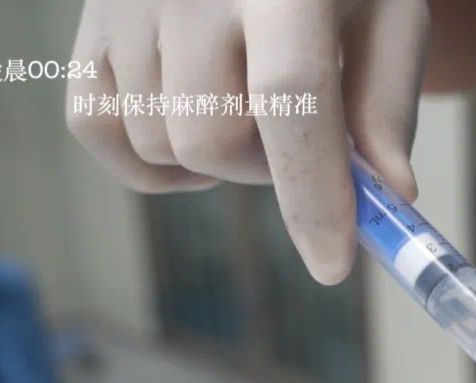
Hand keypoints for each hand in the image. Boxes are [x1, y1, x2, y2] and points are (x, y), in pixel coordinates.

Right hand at [65, 0, 428, 283]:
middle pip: (215, 139)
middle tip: (300, 135)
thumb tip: (388, 196)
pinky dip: (150, 157)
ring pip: (160, 146)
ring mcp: (125, 2)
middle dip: (268, 168)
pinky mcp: (87, 23)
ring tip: (249, 105)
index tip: (333, 264)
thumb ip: (387, 104)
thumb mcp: (388, 17)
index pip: (290, 99)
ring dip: (216, 159)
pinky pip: (97, 129)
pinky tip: (194, 121)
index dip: (312, 191)